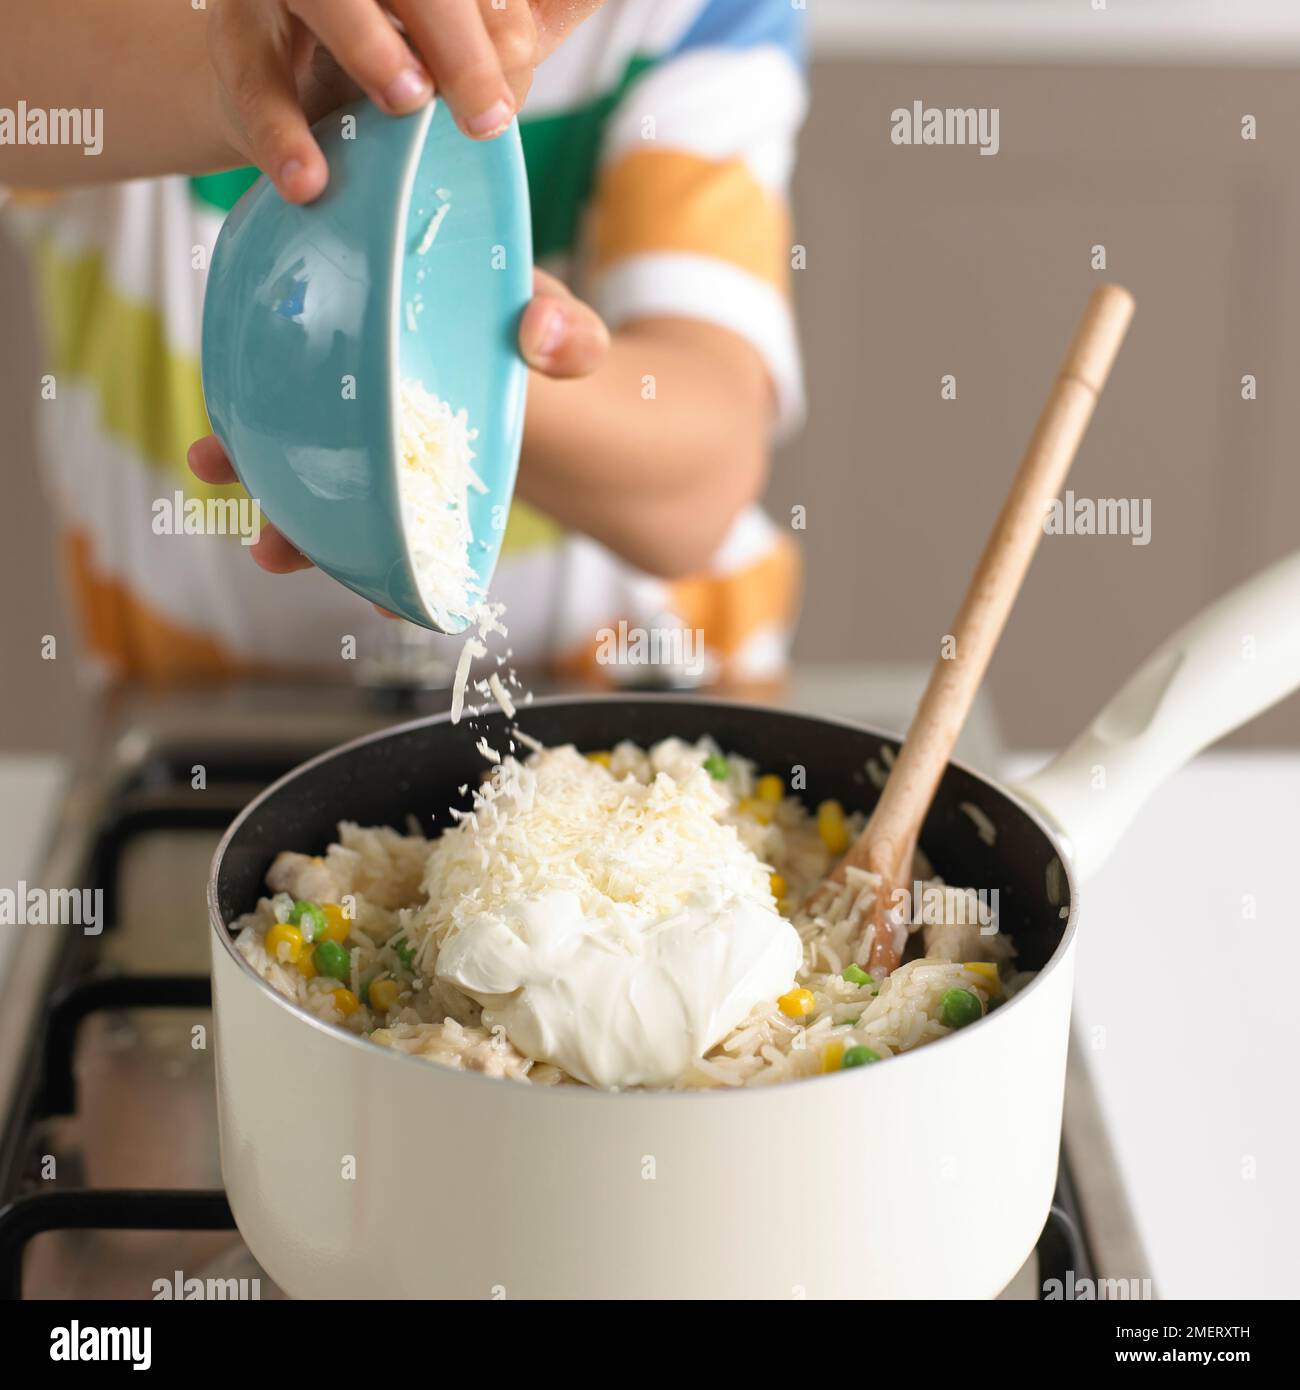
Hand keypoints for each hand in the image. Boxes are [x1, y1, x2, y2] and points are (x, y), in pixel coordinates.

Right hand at [188, 269, 609, 575]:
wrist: (576, 407)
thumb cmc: (555, 348)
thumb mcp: (569, 329)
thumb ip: (568, 330)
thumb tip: (537, 333)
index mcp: (391, 331)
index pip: (311, 346)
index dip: (258, 370)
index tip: (223, 397)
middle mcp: (373, 392)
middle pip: (292, 421)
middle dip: (247, 452)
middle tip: (211, 466)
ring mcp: (390, 451)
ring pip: (326, 486)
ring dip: (293, 522)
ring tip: (272, 554)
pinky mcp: (415, 497)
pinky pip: (385, 533)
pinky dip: (380, 568)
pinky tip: (382, 599)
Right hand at [207, 0, 603, 201]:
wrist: (293, 99)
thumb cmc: (409, 63)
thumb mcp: (483, 42)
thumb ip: (534, 21)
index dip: (492, 15)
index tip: (517, 54)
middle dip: (455, 38)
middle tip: (487, 116)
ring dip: (370, 46)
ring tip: (407, 102)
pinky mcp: (238, 48)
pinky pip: (254, 84)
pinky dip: (281, 135)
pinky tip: (311, 179)